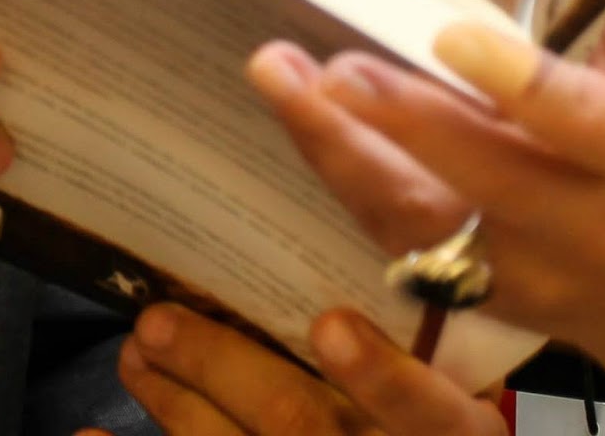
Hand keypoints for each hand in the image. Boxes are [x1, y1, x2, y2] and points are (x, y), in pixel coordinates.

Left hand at [80, 303, 506, 435]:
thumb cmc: (440, 403)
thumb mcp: (472, 368)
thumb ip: (432, 304)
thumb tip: (385, 191)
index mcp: (446, 426)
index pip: (426, 409)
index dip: (381, 376)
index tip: (330, 326)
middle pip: (300, 424)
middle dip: (224, 371)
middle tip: (158, 322)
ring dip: (176, 404)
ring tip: (133, 350)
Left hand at [248, 0, 604, 415]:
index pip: (569, 116)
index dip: (509, 80)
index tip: (447, 35)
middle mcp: (576, 218)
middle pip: (482, 172)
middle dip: (403, 121)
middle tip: (332, 67)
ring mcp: (519, 266)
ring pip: (419, 216)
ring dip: (341, 149)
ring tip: (280, 76)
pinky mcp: (472, 290)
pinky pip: (395, 235)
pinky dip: (344, 174)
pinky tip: (299, 111)